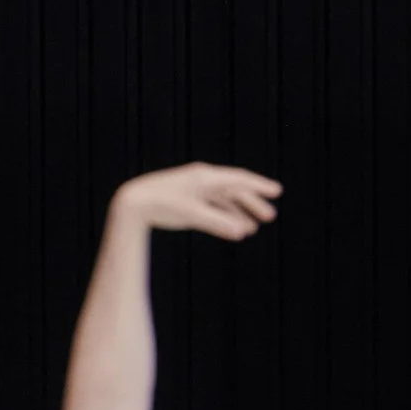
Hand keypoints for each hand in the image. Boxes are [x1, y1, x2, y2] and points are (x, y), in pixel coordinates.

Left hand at [112, 163, 282, 240]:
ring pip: (224, 200)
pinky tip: (233, 230)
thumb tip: (242, 232)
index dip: (259, 186)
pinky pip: (213, 207)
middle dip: (253, 203)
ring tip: (253, 228)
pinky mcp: (188, 200)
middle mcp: (203, 180)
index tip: (277, 191)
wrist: (133, 203)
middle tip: (270, 216)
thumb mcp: (191, 215)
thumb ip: (218, 223)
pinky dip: (224, 217)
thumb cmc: (161, 205)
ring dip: (239, 213)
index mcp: (205, 177)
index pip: (239, 179)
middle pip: (234, 190)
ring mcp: (195, 190)